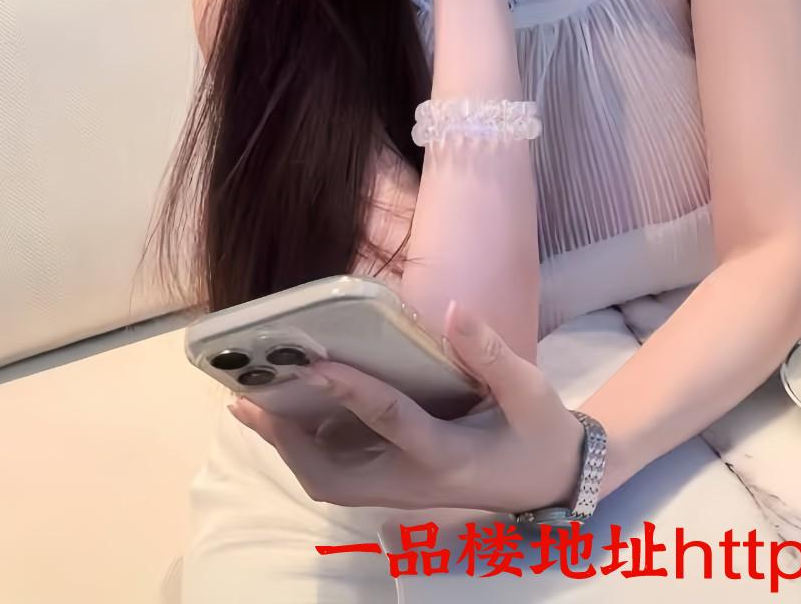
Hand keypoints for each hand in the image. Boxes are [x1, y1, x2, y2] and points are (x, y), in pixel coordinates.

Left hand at [227, 300, 586, 515]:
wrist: (551, 482)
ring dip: (286, 447)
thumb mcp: (530, 390)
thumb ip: (490, 352)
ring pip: (327, 482)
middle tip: (249, 397)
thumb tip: (452, 308)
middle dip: (287, 439)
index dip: (351, 392)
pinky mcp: (396, 488)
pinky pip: (338, 478)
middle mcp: (413, 482)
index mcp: (447, 455)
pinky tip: (287, 417)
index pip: (391, 422)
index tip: (314, 363)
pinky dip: (304, 451)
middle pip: (332, 475)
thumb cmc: (540, 431)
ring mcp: (400, 492)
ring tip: (250, 405)